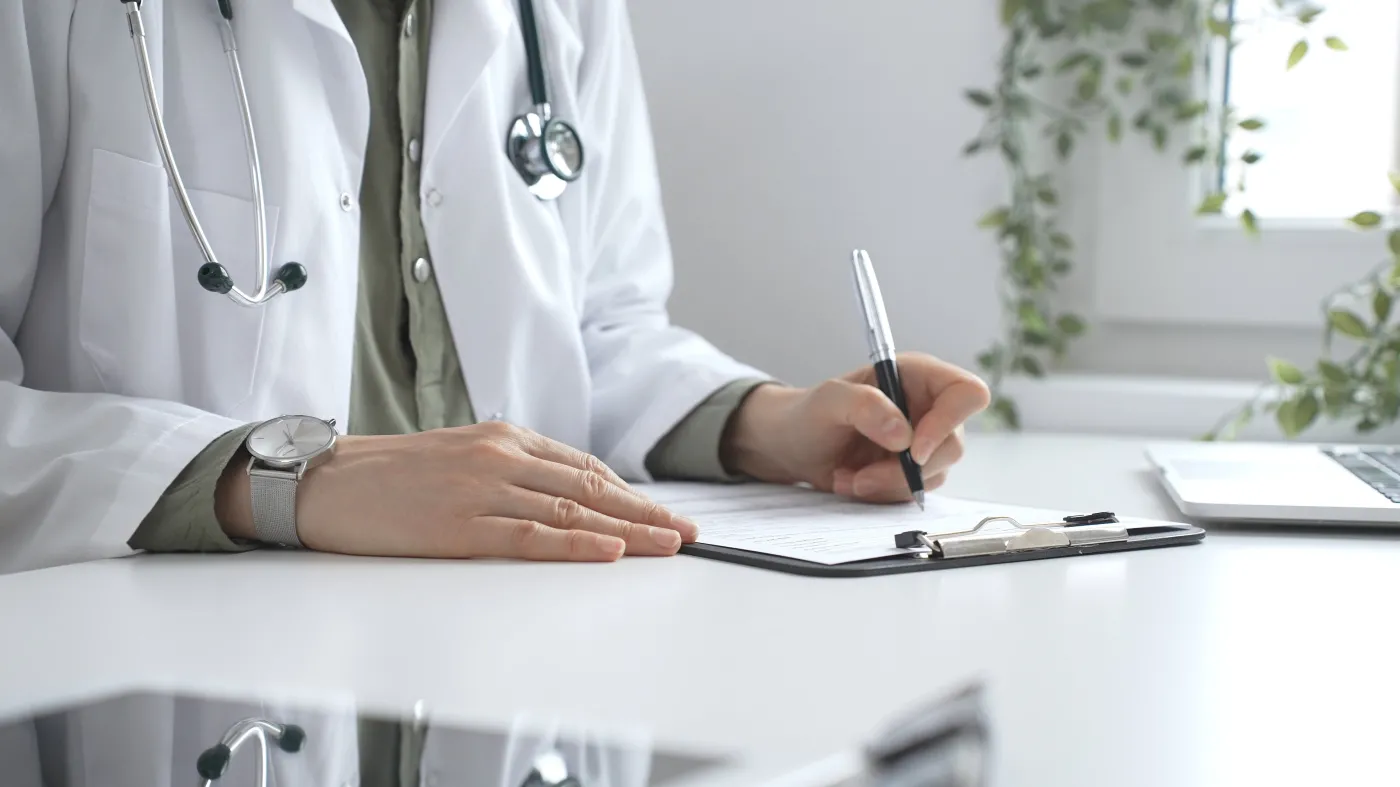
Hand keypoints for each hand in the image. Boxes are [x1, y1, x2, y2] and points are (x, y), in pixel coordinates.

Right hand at [216, 421, 697, 560]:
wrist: (325, 482)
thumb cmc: (391, 476)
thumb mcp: (460, 455)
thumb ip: (511, 469)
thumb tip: (564, 495)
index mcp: (504, 438)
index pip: (585, 467)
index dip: (631, 494)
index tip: (664, 514)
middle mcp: (501, 457)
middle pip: (591, 488)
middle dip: (646, 513)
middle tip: (687, 534)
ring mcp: (483, 490)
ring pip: (572, 511)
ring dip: (629, 531)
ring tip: (668, 547)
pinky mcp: (461, 526)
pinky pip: (531, 537)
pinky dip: (576, 545)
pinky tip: (610, 552)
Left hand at [721, 352, 989, 501]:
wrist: (791, 448)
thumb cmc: (807, 414)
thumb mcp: (828, 401)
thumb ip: (864, 405)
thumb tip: (903, 433)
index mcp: (917, 376)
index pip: (966, 393)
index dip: (949, 422)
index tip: (912, 449)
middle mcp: (927, 408)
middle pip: (953, 445)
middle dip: (905, 470)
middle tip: (862, 476)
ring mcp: (922, 442)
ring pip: (934, 475)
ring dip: (888, 485)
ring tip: (848, 478)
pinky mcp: (911, 472)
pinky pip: (914, 494)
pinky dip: (882, 496)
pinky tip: (853, 483)